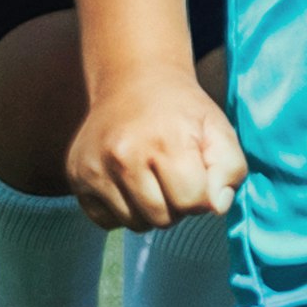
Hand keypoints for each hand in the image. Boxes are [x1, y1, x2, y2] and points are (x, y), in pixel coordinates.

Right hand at [71, 75, 247, 228]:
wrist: (132, 83)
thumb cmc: (182, 112)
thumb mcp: (219, 130)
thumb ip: (230, 170)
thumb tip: (213, 207)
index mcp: (165, 142)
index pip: (192, 203)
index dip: (202, 194)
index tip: (197, 174)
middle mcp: (123, 156)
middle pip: (162, 219)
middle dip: (176, 205)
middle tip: (173, 176)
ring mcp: (95, 167)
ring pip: (134, 224)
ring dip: (149, 211)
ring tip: (152, 179)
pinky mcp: (76, 177)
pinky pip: (106, 221)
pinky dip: (122, 210)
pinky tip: (128, 184)